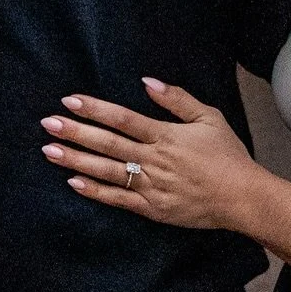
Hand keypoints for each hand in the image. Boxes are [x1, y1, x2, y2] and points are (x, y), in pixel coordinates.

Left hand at [40, 78, 263, 231]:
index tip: (70, 101)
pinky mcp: (152, 208)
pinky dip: (95, 192)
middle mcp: (155, 160)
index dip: (95, 109)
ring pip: (107, 171)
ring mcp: (151, 186)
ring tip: (50, 151)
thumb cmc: (227, 156)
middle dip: (76, 132)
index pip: (123, 119)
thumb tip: (147, 82)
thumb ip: (177, 99)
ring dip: (77, 160)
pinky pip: (118, 200)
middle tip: (48, 123)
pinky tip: (73, 182)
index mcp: (166, 136)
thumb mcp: (209, 117)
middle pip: (108, 144)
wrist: (242, 197)